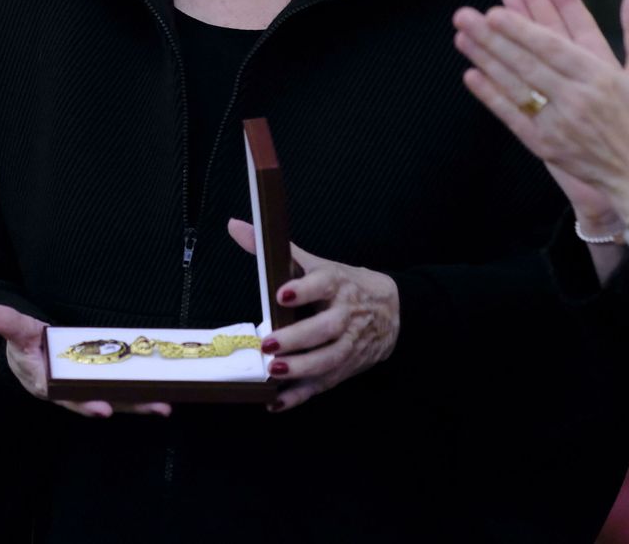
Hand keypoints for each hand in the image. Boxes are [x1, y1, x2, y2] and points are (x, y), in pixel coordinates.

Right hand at [0, 304, 171, 419]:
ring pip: (115, 398)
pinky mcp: (99, 382)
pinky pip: (120, 389)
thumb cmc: (23, 345)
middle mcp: (69, 392)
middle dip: (128, 405)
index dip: (85, 403)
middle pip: (101, 401)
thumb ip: (7, 323)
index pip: (67, 397)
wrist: (28, 352)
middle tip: (156, 407)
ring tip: (166, 406)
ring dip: (140, 403)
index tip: (102, 408)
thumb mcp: (16, 333)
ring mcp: (86, 388)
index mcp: (47, 384)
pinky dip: (139, 392)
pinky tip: (162, 393)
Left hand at [227, 218, 398, 412]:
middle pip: (326, 327)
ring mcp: (348, 344)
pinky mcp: (345, 368)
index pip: (323, 284)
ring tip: (274, 371)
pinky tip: (276, 402)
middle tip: (269, 344)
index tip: (282, 293)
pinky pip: (323, 385)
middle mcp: (346, 315)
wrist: (392, 311)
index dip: (304, 290)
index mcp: (337, 284)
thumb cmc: (344, 285)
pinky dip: (300, 396)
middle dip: (298, 338)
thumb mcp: (316, 264)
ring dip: (301, 368)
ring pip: (328, 359)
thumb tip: (236, 226)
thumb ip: (276, 250)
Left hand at [453, 0, 628, 223]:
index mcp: (600, 78)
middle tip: (465, 15)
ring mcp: (557, 124)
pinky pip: (513, 117)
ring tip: (462, 36)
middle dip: (493, 37)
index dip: (523, 29)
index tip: (497, 11)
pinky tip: (471, 75)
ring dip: (485, 60)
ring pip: (514, 86)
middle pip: (526, 63)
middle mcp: (576, 99)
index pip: (553, 48)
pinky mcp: (545, 146)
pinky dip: (490, 97)